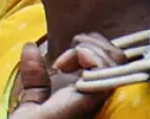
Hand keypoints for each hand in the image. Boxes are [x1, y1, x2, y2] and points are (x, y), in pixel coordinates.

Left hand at [11, 34, 125, 117]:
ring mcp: (101, 103)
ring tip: (62, 65)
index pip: (112, 62)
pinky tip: (64, 66)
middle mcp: (102, 99)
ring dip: (88, 50)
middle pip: (118, 58)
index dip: (94, 46)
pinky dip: (89, 60)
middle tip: (63, 62)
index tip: (61, 62)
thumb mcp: (33, 106)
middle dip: (92, 44)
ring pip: (116, 62)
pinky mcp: (92, 104)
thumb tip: (30, 45)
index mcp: (91, 96)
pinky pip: (105, 75)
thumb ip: (35, 79)